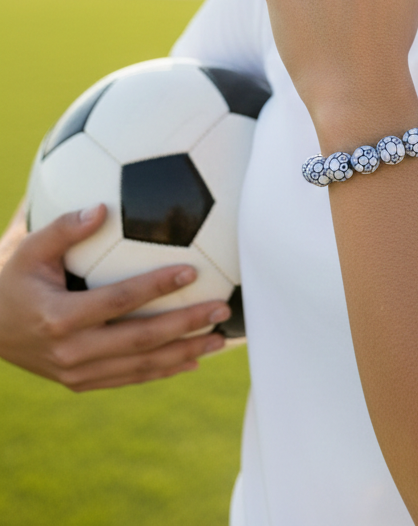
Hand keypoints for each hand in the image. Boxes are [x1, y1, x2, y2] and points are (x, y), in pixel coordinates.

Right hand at [0, 205, 230, 391]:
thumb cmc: (14, 281)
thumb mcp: (30, 251)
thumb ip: (64, 228)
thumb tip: (102, 208)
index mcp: (58, 318)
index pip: (118, 301)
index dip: (156, 287)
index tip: (192, 271)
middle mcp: (70, 352)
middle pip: (139, 340)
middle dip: (186, 325)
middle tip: (222, 310)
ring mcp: (76, 372)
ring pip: (140, 366)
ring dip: (184, 353)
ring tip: (220, 339)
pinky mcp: (81, 383)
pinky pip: (129, 379)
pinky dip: (162, 371)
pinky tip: (192, 360)